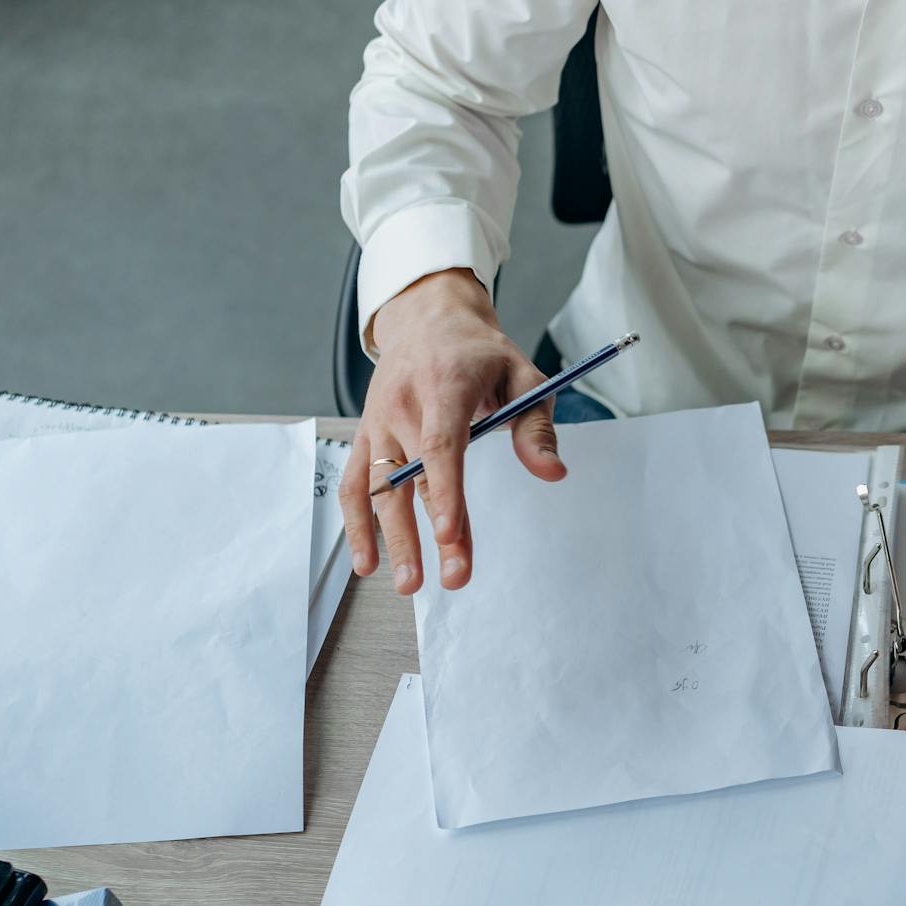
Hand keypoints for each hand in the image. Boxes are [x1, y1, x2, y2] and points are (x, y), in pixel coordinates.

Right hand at [338, 268, 563, 594]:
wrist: (427, 319)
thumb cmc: (480, 354)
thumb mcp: (523, 375)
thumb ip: (536, 425)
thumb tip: (553, 472)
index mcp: (443, 385)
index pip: (441, 445)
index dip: (445, 492)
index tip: (451, 534)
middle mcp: (402, 406)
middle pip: (412, 479)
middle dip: (428, 534)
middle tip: (451, 578)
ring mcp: (377, 423)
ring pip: (377, 489)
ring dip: (390, 540)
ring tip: (407, 585)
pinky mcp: (365, 437)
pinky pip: (352, 485)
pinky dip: (355, 525)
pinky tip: (367, 563)